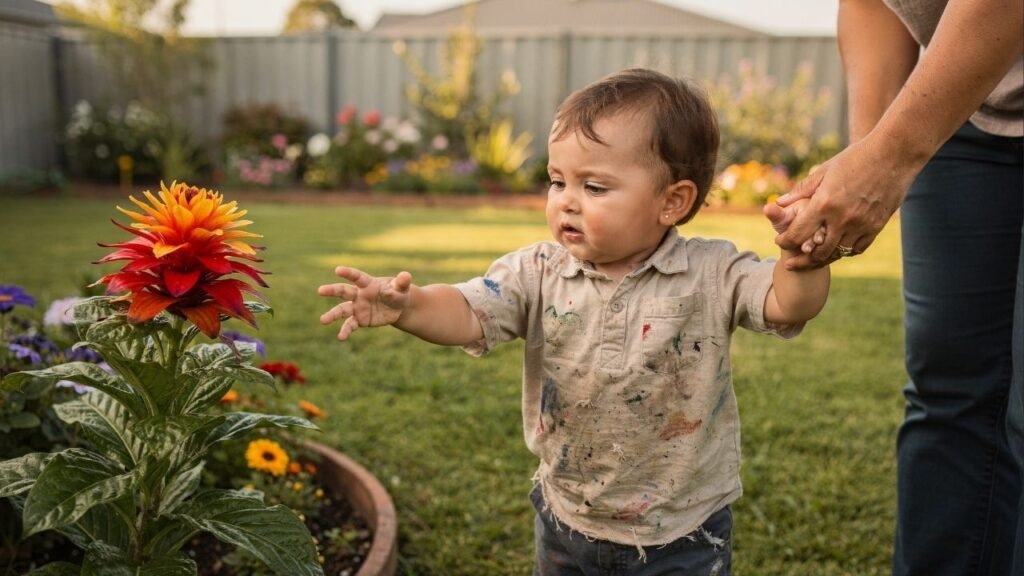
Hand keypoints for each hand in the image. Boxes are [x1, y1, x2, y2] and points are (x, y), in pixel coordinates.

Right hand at [318, 266, 412, 340]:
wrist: (397, 307)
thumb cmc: (398, 293)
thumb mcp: (402, 288)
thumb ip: (402, 282)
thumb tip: (406, 276)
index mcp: (368, 284)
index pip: (357, 277)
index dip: (348, 273)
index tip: (338, 269)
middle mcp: (359, 294)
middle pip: (343, 291)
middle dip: (332, 291)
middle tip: (320, 290)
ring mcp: (357, 307)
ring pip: (342, 310)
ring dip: (333, 315)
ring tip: (323, 320)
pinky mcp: (359, 319)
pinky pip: (350, 325)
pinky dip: (345, 331)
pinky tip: (340, 338)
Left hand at [774, 137, 916, 269]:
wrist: (893, 154)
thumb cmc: (855, 158)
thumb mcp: (824, 170)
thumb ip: (801, 190)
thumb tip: (779, 203)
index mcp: (824, 203)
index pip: (797, 233)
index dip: (785, 241)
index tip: (779, 241)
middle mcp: (841, 218)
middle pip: (816, 251)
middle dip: (801, 258)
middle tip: (793, 260)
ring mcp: (861, 224)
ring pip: (837, 253)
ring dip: (823, 257)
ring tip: (812, 257)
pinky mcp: (876, 226)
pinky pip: (857, 248)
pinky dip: (845, 251)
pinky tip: (837, 248)